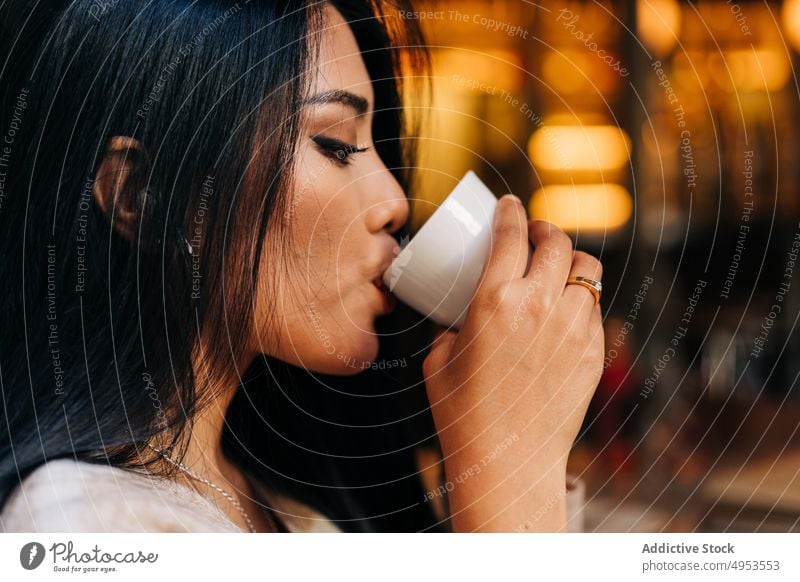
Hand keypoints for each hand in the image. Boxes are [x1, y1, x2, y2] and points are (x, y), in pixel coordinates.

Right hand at [422, 194, 603, 531]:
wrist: (507, 463)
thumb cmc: (463, 414)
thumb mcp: (438, 361)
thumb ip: (449, 328)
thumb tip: (455, 317)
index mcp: (495, 301)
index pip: (511, 235)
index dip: (512, 211)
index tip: (510, 204)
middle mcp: (539, 306)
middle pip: (557, 242)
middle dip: (545, 229)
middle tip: (535, 233)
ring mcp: (572, 329)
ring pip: (587, 271)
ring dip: (570, 260)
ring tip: (557, 267)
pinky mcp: (592, 353)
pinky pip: (594, 309)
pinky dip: (580, 299)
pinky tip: (564, 310)